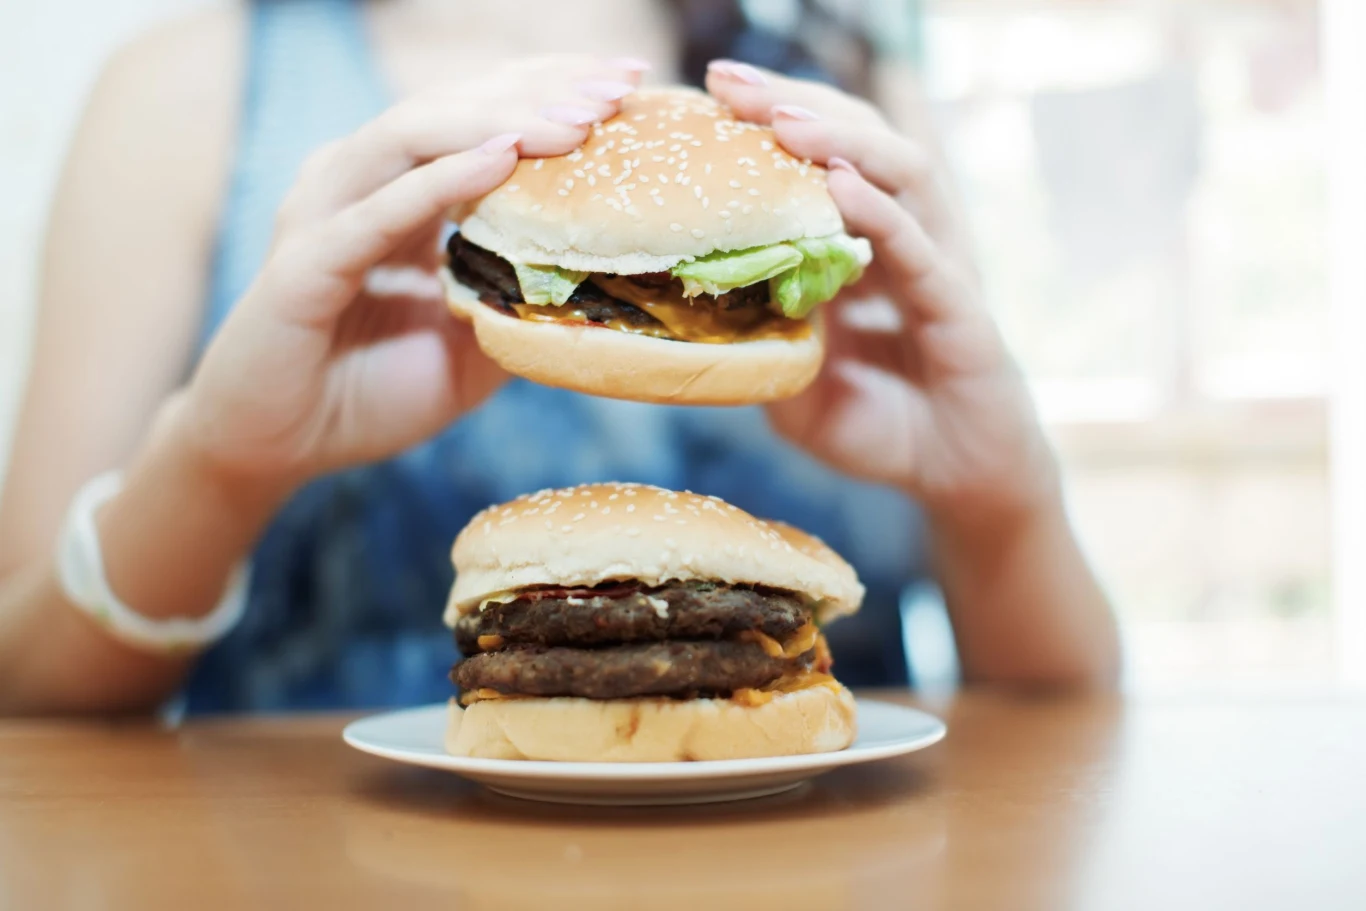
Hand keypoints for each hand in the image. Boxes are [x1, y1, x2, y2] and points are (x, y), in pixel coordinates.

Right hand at [174, 56, 647, 488]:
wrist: (277, 447)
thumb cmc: (369, 392)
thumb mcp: (471, 349)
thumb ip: (518, 305)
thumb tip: (601, 284)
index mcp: (401, 190)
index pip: (482, 116)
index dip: (551, 90)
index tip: (629, 79)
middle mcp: (362, 183)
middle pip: (456, 107)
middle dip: (541, 90)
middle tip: (618, 84)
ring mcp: (327, 213)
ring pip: (415, 136)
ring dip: (500, 120)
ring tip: (575, 119)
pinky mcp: (305, 262)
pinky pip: (377, 211)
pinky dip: (439, 180)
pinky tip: (500, 157)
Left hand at [706, 61, 1057, 523]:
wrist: (957, 482)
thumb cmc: (880, 428)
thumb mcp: (798, 385)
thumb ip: (765, 340)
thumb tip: (707, 294)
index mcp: (862, 248)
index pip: (817, 162)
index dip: (768, 124)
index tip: (707, 93)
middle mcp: (905, 240)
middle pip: (857, 145)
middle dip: (794, 106)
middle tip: (730, 81)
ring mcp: (939, 267)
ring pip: (902, 175)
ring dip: (842, 141)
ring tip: (783, 121)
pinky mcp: (963, 311)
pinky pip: (923, 251)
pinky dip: (883, 215)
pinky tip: (842, 186)